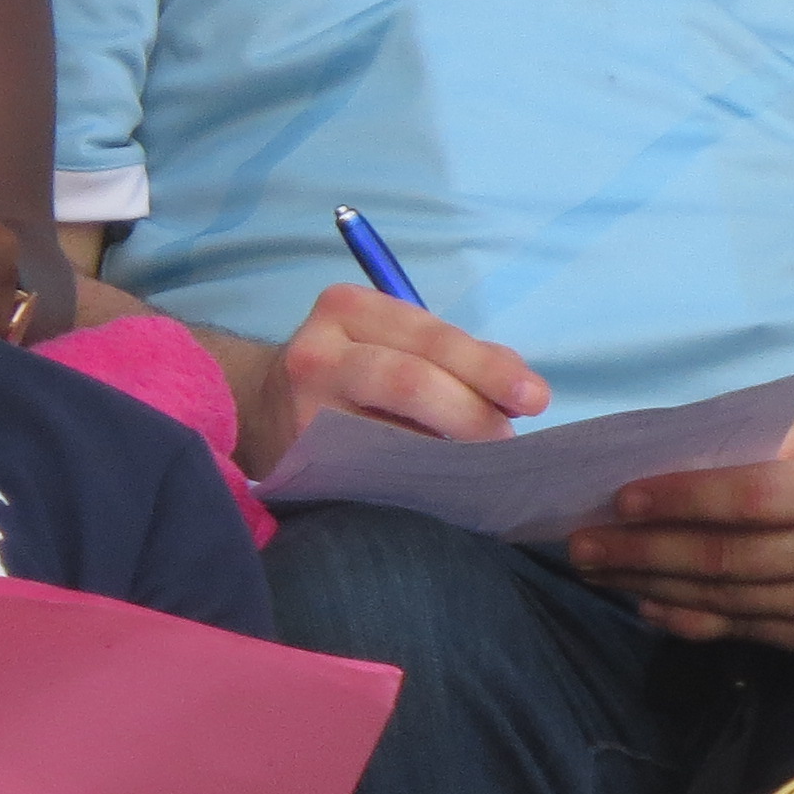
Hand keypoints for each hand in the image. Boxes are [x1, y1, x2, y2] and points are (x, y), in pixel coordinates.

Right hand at [242, 284, 549, 472]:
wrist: (258, 408)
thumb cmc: (348, 371)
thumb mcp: (388, 340)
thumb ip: (453, 355)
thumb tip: (519, 383)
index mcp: (349, 308)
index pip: (431, 337)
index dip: (487, 369)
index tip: (535, 398)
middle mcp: (319, 352)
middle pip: (410, 381)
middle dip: (473, 412)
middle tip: (511, 440)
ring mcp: (303, 410)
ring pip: (389, 434)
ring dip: (450, 453)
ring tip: (485, 464)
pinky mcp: (301, 459)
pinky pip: (371, 472)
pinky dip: (417, 479)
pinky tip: (446, 485)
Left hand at [567, 418, 793, 665]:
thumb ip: (774, 440)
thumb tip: (683, 447)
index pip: (749, 495)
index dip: (680, 498)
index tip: (621, 497)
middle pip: (727, 557)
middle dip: (642, 550)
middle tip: (580, 544)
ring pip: (728, 601)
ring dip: (651, 586)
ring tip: (598, 572)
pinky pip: (747, 634)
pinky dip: (690, 621)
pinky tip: (649, 604)